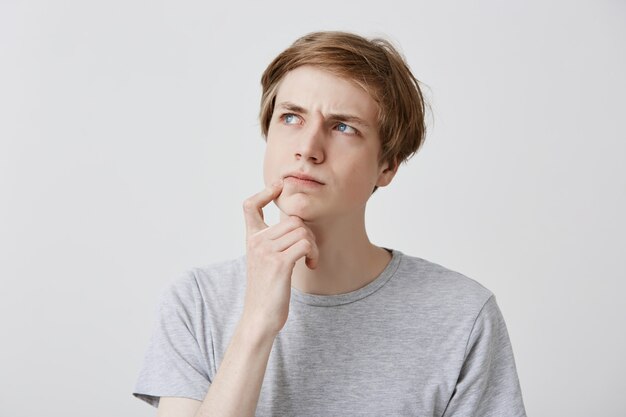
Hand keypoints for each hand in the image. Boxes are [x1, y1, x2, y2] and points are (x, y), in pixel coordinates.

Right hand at [241, 179, 318, 337]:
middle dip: (307, 233)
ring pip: (302, 230)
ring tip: (309, 259)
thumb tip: (293, 225)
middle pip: (292, 219)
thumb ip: (272, 243)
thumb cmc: (266, 291)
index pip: (250, 206)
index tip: (278, 186)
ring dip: (312, 244)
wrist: (260, 317)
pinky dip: (313, 253)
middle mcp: (256, 242)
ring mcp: (266, 252)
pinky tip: (310, 264)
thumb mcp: (264, 262)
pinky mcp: (279, 263)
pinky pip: (305, 243)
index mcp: (251, 239)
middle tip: (308, 250)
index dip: (264, 192)